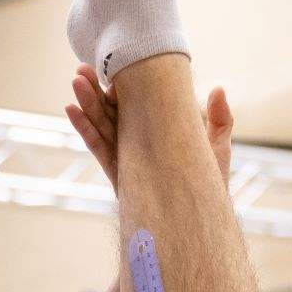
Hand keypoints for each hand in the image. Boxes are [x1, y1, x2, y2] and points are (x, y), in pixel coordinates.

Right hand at [67, 68, 232, 191]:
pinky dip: (85, 130)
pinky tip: (72, 111)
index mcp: (156, 131)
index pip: (134, 104)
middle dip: (95, 90)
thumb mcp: (216, 150)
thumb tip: (218, 89)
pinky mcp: (121, 175)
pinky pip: (99, 150)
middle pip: (112, 111)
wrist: (200, 223)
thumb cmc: (208, 187)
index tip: (115, 68)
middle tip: (82, 69)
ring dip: (87, 103)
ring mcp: (127, 158)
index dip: (122, 86)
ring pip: (102, 125)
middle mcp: (138, 142)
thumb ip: (219, 121)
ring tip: (76, 80)